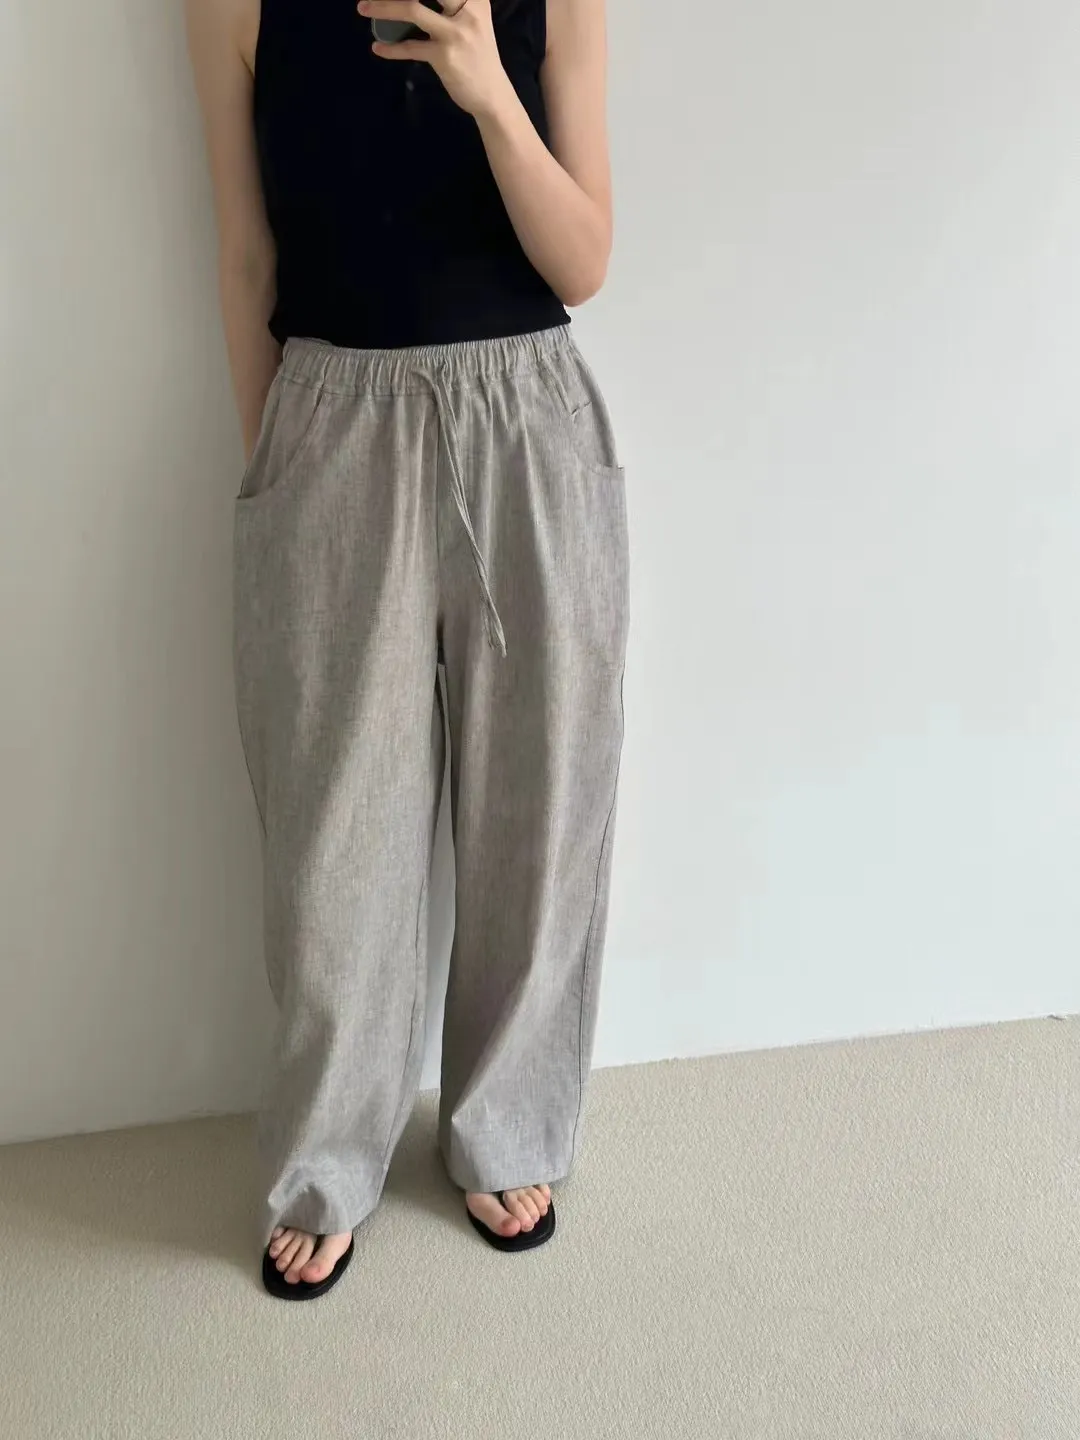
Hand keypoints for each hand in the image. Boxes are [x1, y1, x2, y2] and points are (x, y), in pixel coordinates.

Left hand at [359, 0, 513, 118]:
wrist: (492, 94)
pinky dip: (390, 49)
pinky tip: (378, 47)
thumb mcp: (474, 21)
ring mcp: (454, 34)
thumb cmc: (479, 56)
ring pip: (413, 9)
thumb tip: (418, 1)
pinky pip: (410, 48)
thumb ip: (454, 5)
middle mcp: (467, 11)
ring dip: (383, 7)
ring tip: (363, 8)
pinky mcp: (443, 57)